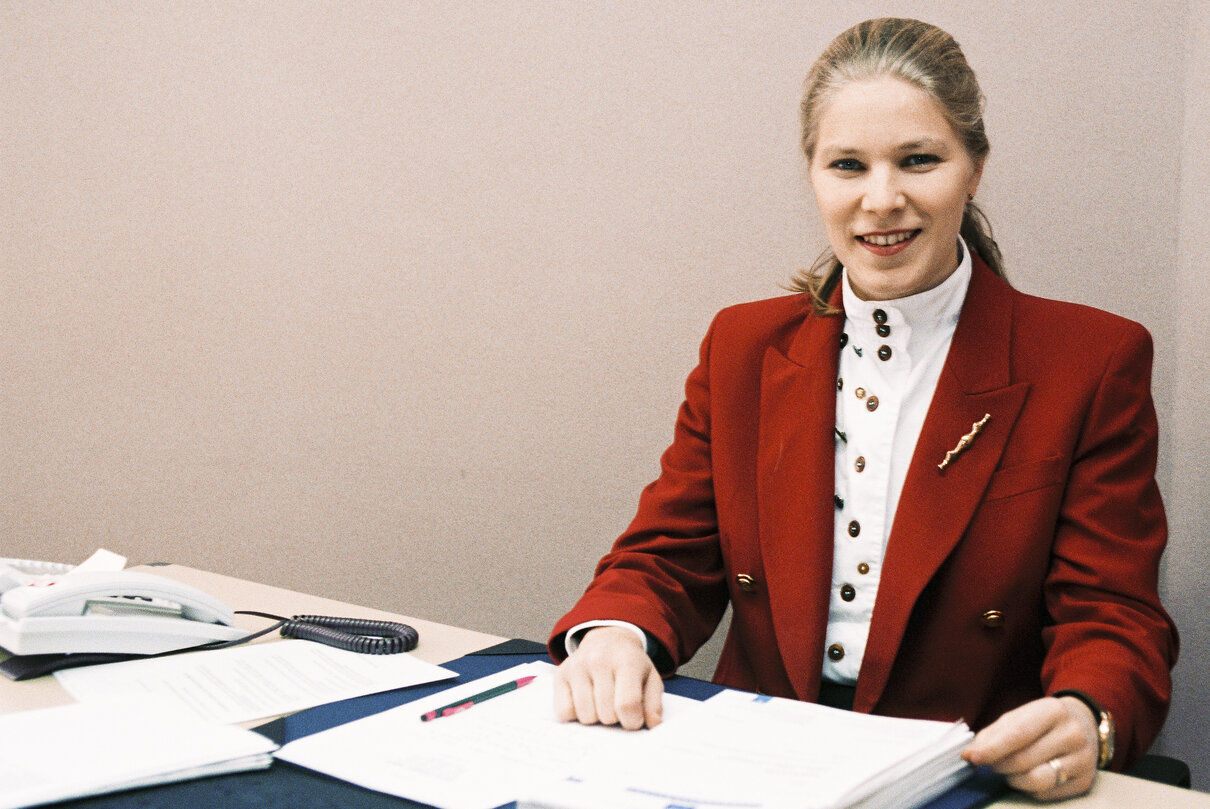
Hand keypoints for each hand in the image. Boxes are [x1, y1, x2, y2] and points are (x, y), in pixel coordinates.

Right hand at [553, 626, 663, 729]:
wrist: (607, 640)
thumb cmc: (630, 664)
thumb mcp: (650, 678)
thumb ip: (654, 703)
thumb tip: (653, 725)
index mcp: (626, 661)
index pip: (627, 705)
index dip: (632, 721)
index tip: (633, 720)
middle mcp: (599, 660)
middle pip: (606, 714)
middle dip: (614, 719)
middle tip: (616, 705)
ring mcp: (577, 666)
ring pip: (585, 716)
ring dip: (595, 718)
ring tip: (601, 703)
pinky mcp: (561, 674)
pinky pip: (564, 712)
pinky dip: (575, 715)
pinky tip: (585, 702)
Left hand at [962, 696, 1098, 800]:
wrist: (1084, 725)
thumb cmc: (1042, 721)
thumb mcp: (1020, 716)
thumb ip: (994, 733)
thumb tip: (970, 755)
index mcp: (1054, 711)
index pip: (1018, 734)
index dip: (992, 748)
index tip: (971, 757)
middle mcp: (1073, 735)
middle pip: (1023, 760)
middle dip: (998, 765)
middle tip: (990, 763)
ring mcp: (1083, 760)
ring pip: (1036, 781)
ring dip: (1012, 779)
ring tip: (1008, 770)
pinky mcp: (1085, 782)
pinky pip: (1045, 794)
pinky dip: (1028, 789)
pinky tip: (1028, 776)